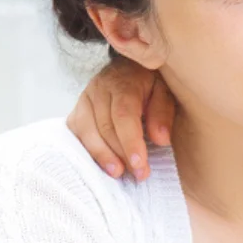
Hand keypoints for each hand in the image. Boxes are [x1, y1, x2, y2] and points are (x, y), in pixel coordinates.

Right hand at [65, 57, 175, 179]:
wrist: (129, 68)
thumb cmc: (151, 84)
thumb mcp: (165, 91)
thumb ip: (163, 113)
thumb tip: (161, 140)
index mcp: (123, 82)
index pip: (124, 115)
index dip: (131, 142)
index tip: (140, 165)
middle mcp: (99, 89)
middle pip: (106, 127)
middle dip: (122, 154)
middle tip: (139, 175)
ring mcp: (84, 100)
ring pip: (88, 132)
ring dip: (102, 156)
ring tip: (118, 173)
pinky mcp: (77, 112)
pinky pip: (76, 134)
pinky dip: (87, 151)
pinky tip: (100, 165)